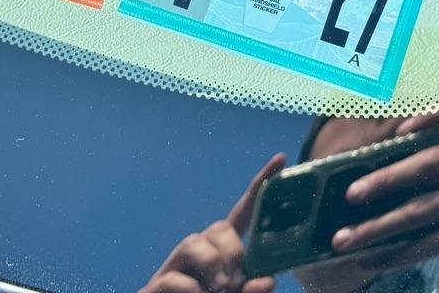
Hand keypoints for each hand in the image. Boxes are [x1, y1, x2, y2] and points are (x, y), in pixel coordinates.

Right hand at [141, 153, 285, 292]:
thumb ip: (252, 292)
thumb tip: (267, 280)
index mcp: (223, 253)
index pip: (245, 213)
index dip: (261, 185)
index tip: (281, 158)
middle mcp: (199, 250)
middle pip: (219, 227)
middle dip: (233, 252)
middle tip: (234, 282)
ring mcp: (175, 265)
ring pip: (196, 243)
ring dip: (214, 268)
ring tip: (220, 290)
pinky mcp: (156, 285)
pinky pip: (177, 277)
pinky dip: (193, 292)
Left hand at [328, 104, 438, 291]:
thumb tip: (372, 151)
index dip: (429, 110)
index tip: (395, 128)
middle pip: (429, 163)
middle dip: (383, 180)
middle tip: (350, 194)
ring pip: (420, 209)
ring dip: (376, 227)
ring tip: (344, 238)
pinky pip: (427, 241)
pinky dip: (394, 253)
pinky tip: (367, 260)